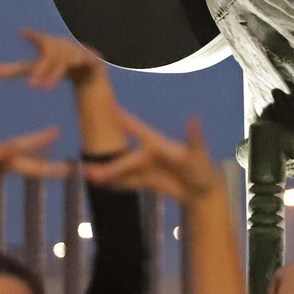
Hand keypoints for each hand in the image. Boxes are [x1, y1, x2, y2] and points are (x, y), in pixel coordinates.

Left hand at [0, 29, 101, 89]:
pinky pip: (85, 63)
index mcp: (48, 45)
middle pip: (50, 56)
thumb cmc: (55, 64)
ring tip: (43, 87)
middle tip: (31, 85)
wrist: (88, 65)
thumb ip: (13, 69)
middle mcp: (63, 46)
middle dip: (42, 69)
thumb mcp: (35, 68)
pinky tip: (77, 66)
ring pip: (64, 64)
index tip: (23, 33)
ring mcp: (77, 53)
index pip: (41, 40)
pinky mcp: (90, 61)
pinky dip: (81, 63)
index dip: (34, 37)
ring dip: (55, 74)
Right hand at [84, 114, 220, 204]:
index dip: (123, 118)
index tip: (107, 104)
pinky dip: (116, 184)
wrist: (204, 190)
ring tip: (88, 176)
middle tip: (88, 170)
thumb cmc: (202, 168)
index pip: (138, 129)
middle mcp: (150, 154)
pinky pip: (129, 182)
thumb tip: (194, 118)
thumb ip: (194, 137)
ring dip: (107, 174)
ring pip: (123, 171)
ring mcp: (147, 168)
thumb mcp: (198, 154)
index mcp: (159, 144)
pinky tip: (102, 185)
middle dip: (109, 166)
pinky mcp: (148, 181)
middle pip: (126, 160)